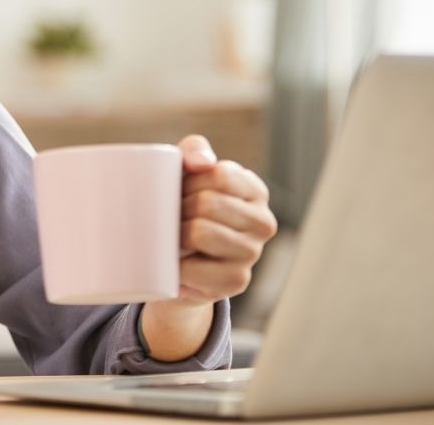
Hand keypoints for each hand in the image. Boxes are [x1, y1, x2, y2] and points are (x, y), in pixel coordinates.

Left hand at [165, 134, 278, 308]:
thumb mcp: (186, 172)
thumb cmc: (183, 207)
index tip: (179, 191)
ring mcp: (252, 254)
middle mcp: (263, 222)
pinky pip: (191, 267)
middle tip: (170, 218)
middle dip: (178, 209)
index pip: (219, 174)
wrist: (174, 261)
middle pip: (207, 203)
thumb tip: (202, 163)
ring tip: (171, 238)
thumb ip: (194, 151)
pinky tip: (175, 264)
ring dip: (173, 235)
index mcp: (255, 191)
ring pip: (199, 232)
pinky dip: (174, 265)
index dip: (189, 181)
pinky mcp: (235, 281)